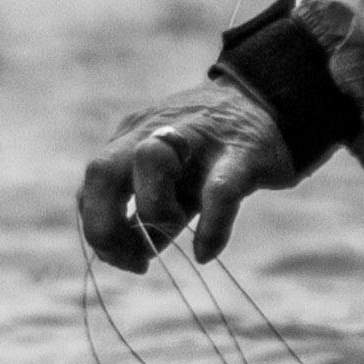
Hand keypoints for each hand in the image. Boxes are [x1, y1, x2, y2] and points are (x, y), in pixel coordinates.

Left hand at [77, 78, 296, 270]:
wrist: (270, 102)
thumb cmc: (214, 150)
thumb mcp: (176, 179)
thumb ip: (151, 211)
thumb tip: (134, 255)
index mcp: (132, 137)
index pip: (93, 183)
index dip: (100, 230)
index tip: (125, 259)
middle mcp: (155, 129)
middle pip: (101, 170)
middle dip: (105, 226)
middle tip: (134, 260)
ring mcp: (198, 135)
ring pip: (150, 161)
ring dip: (153, 213)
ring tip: (174, 231)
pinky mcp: (242, 151)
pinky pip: (219, 189)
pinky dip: (210, 228)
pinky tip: (207, 250)